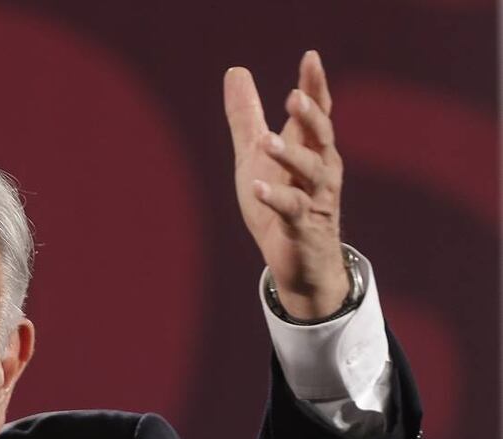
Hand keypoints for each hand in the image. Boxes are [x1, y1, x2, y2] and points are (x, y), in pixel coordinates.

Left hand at [224, 51, 348, 319]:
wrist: (299, 261)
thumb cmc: (280, 202)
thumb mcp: (256, 154)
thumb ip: (246, 115)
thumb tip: (235, 71)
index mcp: (310, 149)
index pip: (317, 112)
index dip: (315, 86)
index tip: (310, 58)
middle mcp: (321, 170)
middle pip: (321, 137)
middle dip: (310, 117)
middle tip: (294, 98)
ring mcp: (315, 199)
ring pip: (311, 173)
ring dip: (291, 156)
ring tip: (268, 142)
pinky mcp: (302, 228)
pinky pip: (292, 211)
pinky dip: (275, 198)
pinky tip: (257, 188)